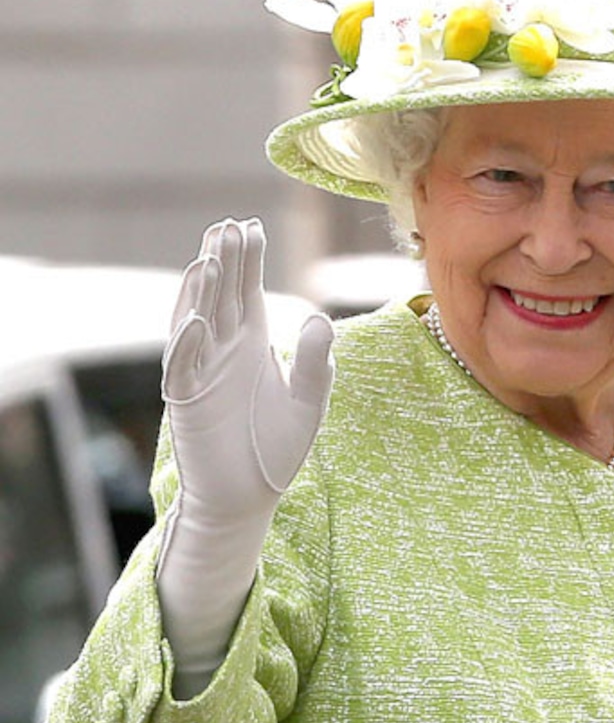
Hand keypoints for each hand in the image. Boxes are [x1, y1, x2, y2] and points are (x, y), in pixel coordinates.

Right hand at [162, 217, 334, 525]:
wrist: (248, 497)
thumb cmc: (276, 449)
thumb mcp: (307, 403)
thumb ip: (315, 363)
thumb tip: (321, 317)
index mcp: (253, 345)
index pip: (248, 293)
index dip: (248, 261)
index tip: (250, 226)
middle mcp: (224, 352)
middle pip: (222, 297)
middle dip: (225, 263)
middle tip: (229, 227)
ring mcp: (202, 373)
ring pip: (197, 322)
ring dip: (202, 293)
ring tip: (210, 259)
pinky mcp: (187, 402)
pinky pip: (183, 368)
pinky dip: (188, 344)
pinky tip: (198, 320)